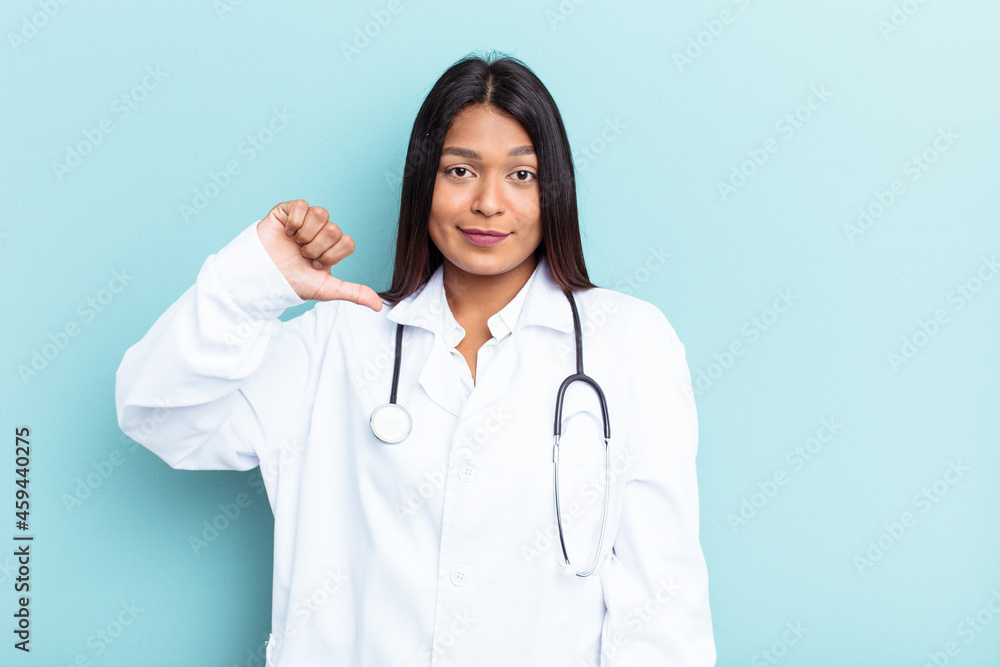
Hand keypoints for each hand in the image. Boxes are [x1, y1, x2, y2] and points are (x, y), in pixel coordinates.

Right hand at [256, 200, 381, 309]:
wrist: (263, 277)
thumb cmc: (293, 282)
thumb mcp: (327, 289)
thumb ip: (354, 293)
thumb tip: (379, 306)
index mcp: (333, 247)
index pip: (348, 242)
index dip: (332, 256)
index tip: (317, 265)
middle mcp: (322, 231)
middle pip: (334, 229)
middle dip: (316, 248)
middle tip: (303, 255)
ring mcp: (307, 219)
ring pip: (321, 214)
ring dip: (306, 235)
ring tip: (295, 244)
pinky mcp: (290, 210)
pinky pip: (302, 205)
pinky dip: (294, 222)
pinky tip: (286, 232)